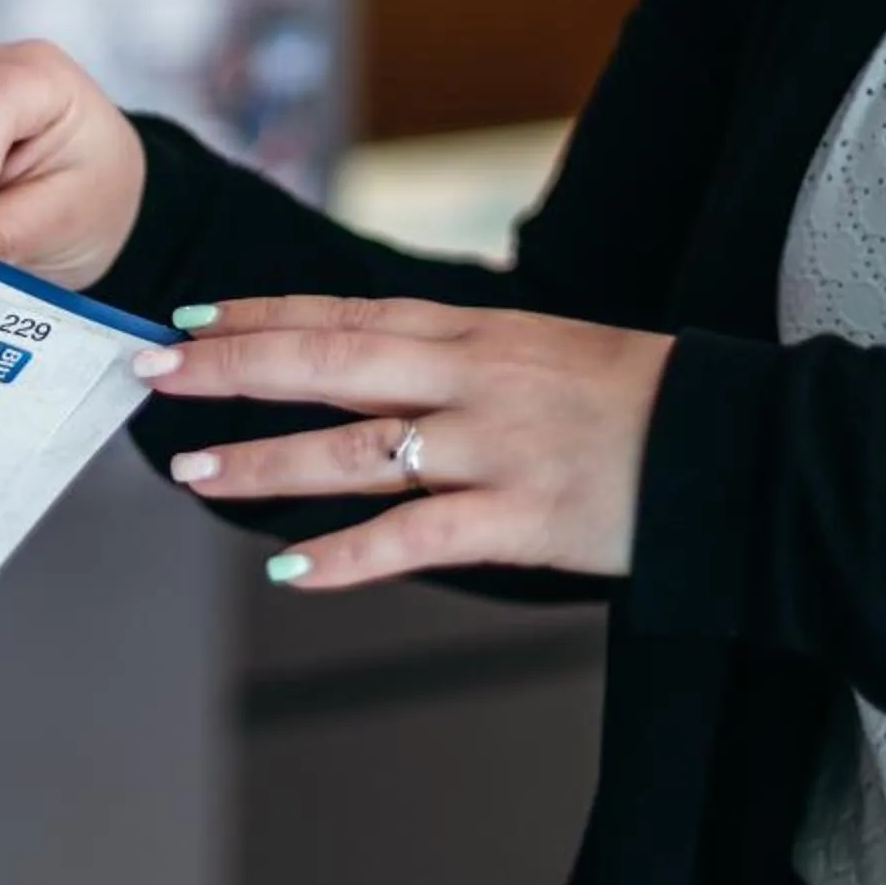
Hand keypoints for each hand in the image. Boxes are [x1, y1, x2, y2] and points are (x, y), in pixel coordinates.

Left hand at [133, 296, 673, 586]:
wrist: (733, 447)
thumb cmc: (631, 398)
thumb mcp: (536, 345)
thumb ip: (451, 353)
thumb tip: (364, 356)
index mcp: (472, 330)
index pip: (340, 313)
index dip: (255, 314)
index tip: (185, 318)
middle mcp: (470, 378)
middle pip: (326, 363)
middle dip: (229, 366)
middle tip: (152, 370)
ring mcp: (491, 448)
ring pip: (352, 452)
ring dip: (262, 461)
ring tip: (190, 469)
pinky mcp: (519, 518)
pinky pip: (416, 538)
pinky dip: (348, 557)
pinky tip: (290, 571)